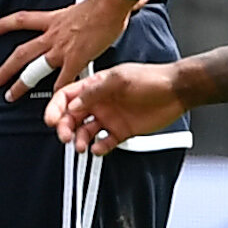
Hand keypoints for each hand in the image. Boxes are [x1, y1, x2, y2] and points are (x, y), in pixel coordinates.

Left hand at [0, 0, 138, 99]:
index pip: (23, 20)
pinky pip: (62, 81)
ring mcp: (61, 50)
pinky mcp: (74, 60)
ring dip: (20, 83)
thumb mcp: (87, 1)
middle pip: (22, 53)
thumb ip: (95, 2)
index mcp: (53, 20)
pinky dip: (58, 93)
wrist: (108, 6)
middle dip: (7, 67)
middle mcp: (53, 36)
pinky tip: (54, 104)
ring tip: (10, 94)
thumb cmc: (102, 2)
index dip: (7, 24)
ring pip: (33, 69)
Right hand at [47, 58, 186, 152]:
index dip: (56, 108)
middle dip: (64, 127)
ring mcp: (109, 117)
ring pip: (85, 131)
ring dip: (80, 139)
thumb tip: (74, 104)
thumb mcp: (120, 79)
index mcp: (95, 87)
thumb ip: (95, 91)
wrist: (176, 91)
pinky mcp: (121, 131)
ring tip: (82, 146)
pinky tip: (98, 148)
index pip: (66, 97)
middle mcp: (99, 103)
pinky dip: (99, 147)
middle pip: (71, 116)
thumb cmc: (152, 78)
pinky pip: (104, 142)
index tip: (51, 120)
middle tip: (65, 136)